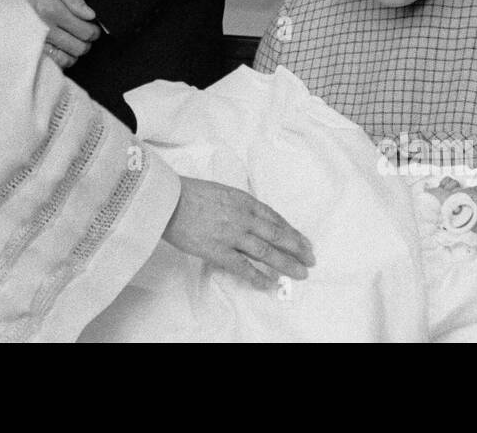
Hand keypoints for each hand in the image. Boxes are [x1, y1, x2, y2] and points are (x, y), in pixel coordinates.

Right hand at [0, 0, 100, 68]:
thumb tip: (90, 14)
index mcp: (50, 9)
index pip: (85, 29)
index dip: (94, 29)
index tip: (92, 25)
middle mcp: (43, 29)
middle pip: (79, 47)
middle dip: (86, 40)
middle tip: (84, 32)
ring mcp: (34, 42)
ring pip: (67, 59)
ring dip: (75, 51)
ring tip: (72, 40)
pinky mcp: (26, 50)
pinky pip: (51, 63)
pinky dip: (61, 59)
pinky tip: (60, 48)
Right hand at [162, 176, 315, 289]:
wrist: (166, 199)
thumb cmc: (189, 193)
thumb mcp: (221, 191)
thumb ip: (238, 205)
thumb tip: (251, 219)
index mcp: (244, 200)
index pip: (275, 218)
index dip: (292, 231)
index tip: (304, 242)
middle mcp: (243, 217)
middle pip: (277, 234)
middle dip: (297, 248)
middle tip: (310, 259)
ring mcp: (232, 234)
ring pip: (266, 251)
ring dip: (285, 263)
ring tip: (300, 274)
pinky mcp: (218, 250)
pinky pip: (243, 266)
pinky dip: (257, 276)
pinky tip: (269, 284)